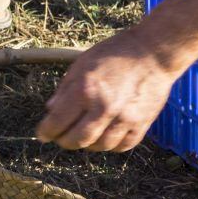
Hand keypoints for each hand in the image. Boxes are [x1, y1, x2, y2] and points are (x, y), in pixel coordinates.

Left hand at [35, 30, 180, 151]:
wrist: (154, 52)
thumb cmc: (116, 53)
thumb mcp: (82, 63)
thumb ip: (65, 89)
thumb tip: (50, 110)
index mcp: (85, 90)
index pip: (58, 122)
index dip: (46, 132)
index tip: (43, 134)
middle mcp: (104, 107)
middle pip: (77, 140)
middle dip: (64, 142)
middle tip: (61, 138)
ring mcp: (124, 118)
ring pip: (99, 146)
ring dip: (87, 144)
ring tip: (84, 136)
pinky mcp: (141, 124)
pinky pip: (121, 146)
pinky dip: (110, 145)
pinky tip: (105, 136)